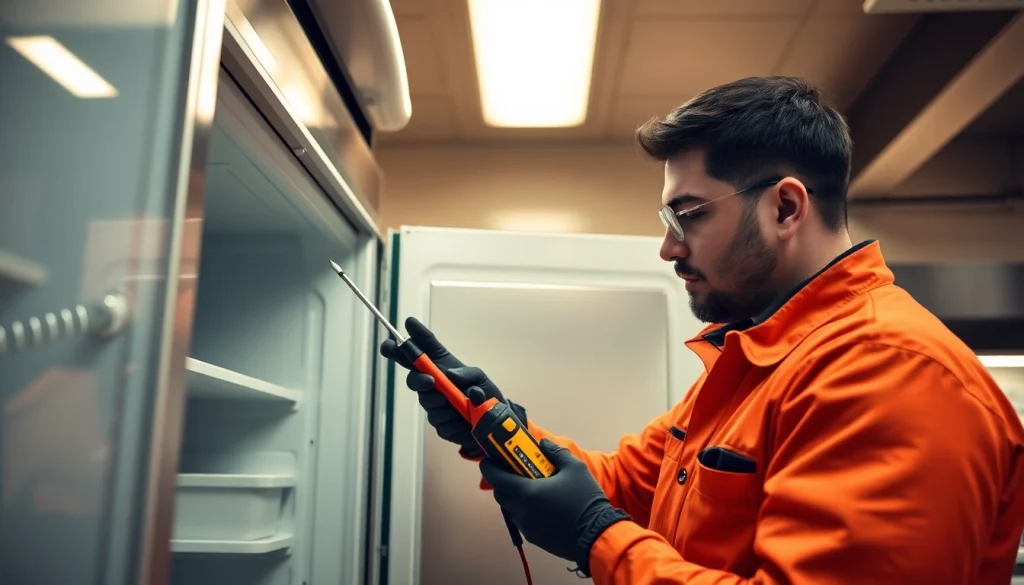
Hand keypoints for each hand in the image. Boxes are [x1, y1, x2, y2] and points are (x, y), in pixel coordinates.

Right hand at [379, 317, 524, 457]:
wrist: (493, 423)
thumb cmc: (485, 394)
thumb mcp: (481, 378)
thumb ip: (468, 374)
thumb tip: (451, 375)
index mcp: (442, 365)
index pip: (424, 348)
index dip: (415, 336)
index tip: (408, 323)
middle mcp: (433, 382)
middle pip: (413, 376)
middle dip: (417, 378)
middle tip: (430, 381)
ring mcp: (433, 403)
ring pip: (427, 401)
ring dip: (446, 403)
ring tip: (463, 406)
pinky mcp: (438, 422)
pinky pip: (439, 420)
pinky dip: (454, 420)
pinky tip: (464, 420)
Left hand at [479, 439, 630, 575]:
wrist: (596, 535)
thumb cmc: (585, 500)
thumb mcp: (575, 469)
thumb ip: (556, 452)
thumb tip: (543, 443)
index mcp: (527, 492)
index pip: (497, 478)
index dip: (489, 468)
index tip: (488, 460)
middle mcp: (521, 511)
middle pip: (500, 494)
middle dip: (501, 482)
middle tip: (512, 472)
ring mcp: (527, 527)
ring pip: (510, 509)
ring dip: (513, 497)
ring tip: (528, 488)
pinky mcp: (534, 538)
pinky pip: (521, 521)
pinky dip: (523, 511)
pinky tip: (540, 506)